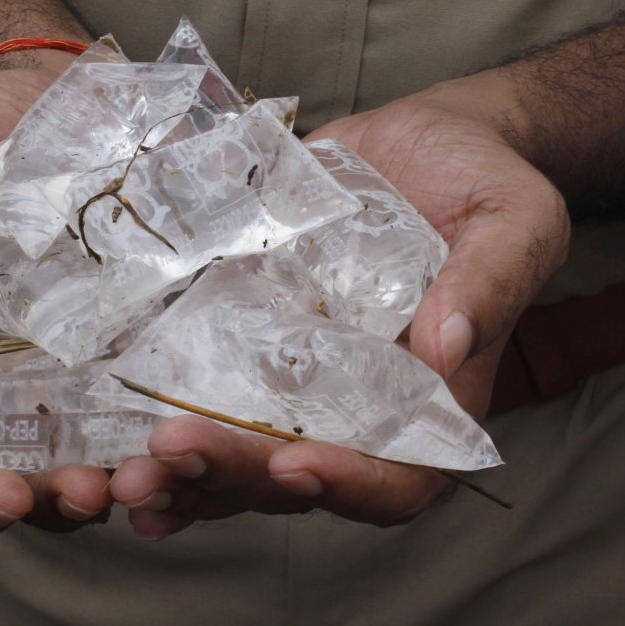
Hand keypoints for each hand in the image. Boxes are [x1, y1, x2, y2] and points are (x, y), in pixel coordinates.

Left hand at [109, 82, 568, 536]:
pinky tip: (108, 446)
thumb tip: (450, 345)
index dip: (346, 485)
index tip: (291, 461)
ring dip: (181, 473)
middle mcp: (360, 409)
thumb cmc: (486, 179)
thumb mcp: (516, 216)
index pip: (397, 479)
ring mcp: (298, 382)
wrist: (425, 140)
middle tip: (169, 453)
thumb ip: (492, 278)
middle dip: (230, 476)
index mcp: (435, 403)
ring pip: (237, 453)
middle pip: (295, 477)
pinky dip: (156, 426)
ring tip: (124, 471)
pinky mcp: (249, 341)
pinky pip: (203, 396)